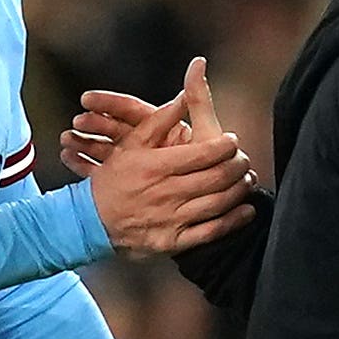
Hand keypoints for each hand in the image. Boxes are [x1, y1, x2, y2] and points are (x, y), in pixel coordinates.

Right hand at [71, 59, 255, 253]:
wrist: (91, 224)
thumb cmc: (112, 182)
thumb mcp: (130, 146)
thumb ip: (159, 120)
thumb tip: (182, 96)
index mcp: (157, 166)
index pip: (204, 153)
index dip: (226, 145)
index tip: (233, 140)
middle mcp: (166, 192)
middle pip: (217, 176)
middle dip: (238, 166)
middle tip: (244, 159)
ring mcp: (171, 219)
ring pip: (218, 202)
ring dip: (239, 190)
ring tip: (246, 180)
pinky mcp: (174, 241)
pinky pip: (211, 231)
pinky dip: (234, 220)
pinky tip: (245, 210)